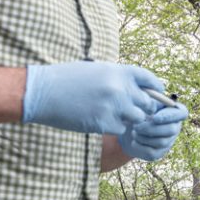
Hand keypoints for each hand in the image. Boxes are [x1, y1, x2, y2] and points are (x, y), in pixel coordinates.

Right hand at [23, 62, 161, 133]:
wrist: (42, 92)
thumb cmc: (66, 79)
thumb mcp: (96, 70)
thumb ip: (117, 78)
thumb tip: (136, 88)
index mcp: (118, 71)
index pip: (149, 79)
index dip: (155, 88)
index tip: (158, 93)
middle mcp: (120, 88)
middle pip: (148, 103)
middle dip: (143, 107)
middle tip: (134, 110)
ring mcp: (113, 106)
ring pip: (137, 118)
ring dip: (130, 119)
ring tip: (115, 116)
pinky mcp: (104, 123)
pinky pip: (121, 129)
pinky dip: (115, 127)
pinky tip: (102, 121)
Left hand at [119, 103, 188, 160]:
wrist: (127, 129)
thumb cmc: (137, 111)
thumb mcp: (142, 102)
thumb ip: (148, 101)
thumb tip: (151, 108)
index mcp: (174, 111)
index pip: (182, 113)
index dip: (169, 116)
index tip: (154, 117)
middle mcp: (175, 127)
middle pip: (171, 129)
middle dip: (151, 128)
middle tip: (136, 126)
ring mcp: (168, 141)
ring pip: (161, 141)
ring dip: (143, 136)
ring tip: (134, 130)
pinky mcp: (159, 153)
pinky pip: (152, 152)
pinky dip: (139, 145)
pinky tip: (134, 140)